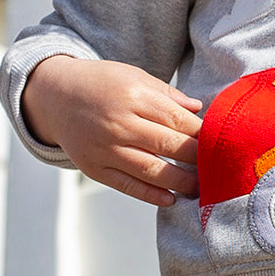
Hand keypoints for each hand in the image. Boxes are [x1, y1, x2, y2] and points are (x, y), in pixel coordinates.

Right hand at [21, 56, 202, 206]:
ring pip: (150, 170)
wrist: (53, 95)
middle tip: (219, 169)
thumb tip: (200, 110)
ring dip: (181, 182)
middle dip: (198, 160)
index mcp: (132, 96)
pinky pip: (127, 186)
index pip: (177, 120)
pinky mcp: (93, 168)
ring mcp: (104, 148)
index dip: (202, 135)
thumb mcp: (133, 76)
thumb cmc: (100, 84)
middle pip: (168, 146)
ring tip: (201, 188)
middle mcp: (118, 123)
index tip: (220, 144)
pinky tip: (171, 199)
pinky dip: (151, 195)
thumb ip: (167, 95)